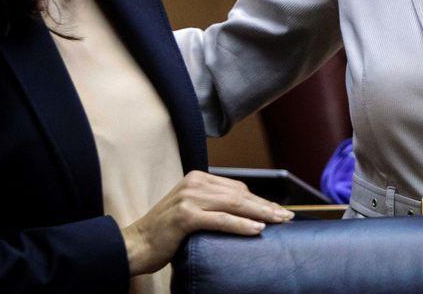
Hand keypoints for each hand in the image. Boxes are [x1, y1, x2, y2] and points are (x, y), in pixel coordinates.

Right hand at [121, 170, 293, 274]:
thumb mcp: (190, 211)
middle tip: (287, 217)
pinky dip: (241, 224)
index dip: (259, 200)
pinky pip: (220, 220)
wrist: (136, 244)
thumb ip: (211, 205)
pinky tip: (257, 229)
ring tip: (279, 222)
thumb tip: (243, 211)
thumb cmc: (165, 233)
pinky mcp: (185, 216)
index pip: (236, 188)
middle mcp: (194, 183)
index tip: (277, 210)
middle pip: (239, 194)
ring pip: (234, 204)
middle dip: (266, 206)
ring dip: (260, 214)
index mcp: (197, 178)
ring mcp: (189, 198)